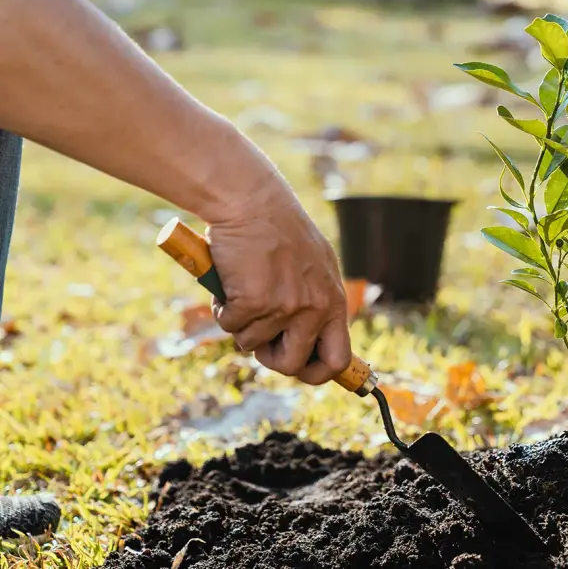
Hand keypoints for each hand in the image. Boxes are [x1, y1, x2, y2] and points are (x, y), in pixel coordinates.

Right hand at [205, 184, 352, 385]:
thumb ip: (317, 302)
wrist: (253, 201)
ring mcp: (285, 307)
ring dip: (241, 323)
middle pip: (292, 365)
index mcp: (334, 301)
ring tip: (243, 288)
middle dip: (269, 357)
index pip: (338, 359)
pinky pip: (230, 325)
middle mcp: (315, 309)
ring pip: (252, 344)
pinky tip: (229, 283)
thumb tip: (311, 342)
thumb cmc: (279, 231)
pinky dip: (223, 309)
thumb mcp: (315, 268)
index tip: (301, 371)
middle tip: (259, 336)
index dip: (317, 373)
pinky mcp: (254, 301)